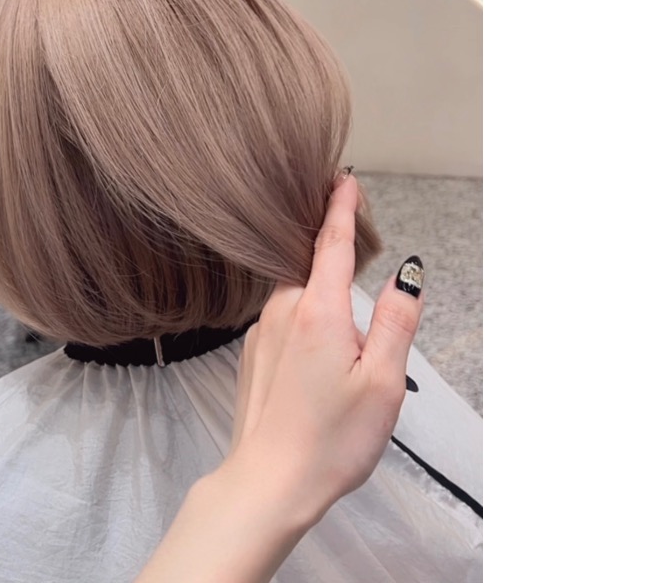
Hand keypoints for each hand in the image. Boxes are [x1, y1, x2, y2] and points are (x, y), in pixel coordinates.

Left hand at [136, 172, 424, 581]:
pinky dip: (304, 317)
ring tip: (345, 336)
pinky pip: (283, 317)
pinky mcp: (252, 352)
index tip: (343, 177)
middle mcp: (283, 309)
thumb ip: (396, 319)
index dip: (340, 207)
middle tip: (361, 268)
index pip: (331, 242)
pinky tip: (318, 356)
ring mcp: (262, 330)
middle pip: (310, 264)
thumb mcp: (383, 381)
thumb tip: (407, 271)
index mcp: (318, 310)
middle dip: (334, 254)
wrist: (267, 482)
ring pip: (296, 293)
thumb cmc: (331, 438)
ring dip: (320, 294)